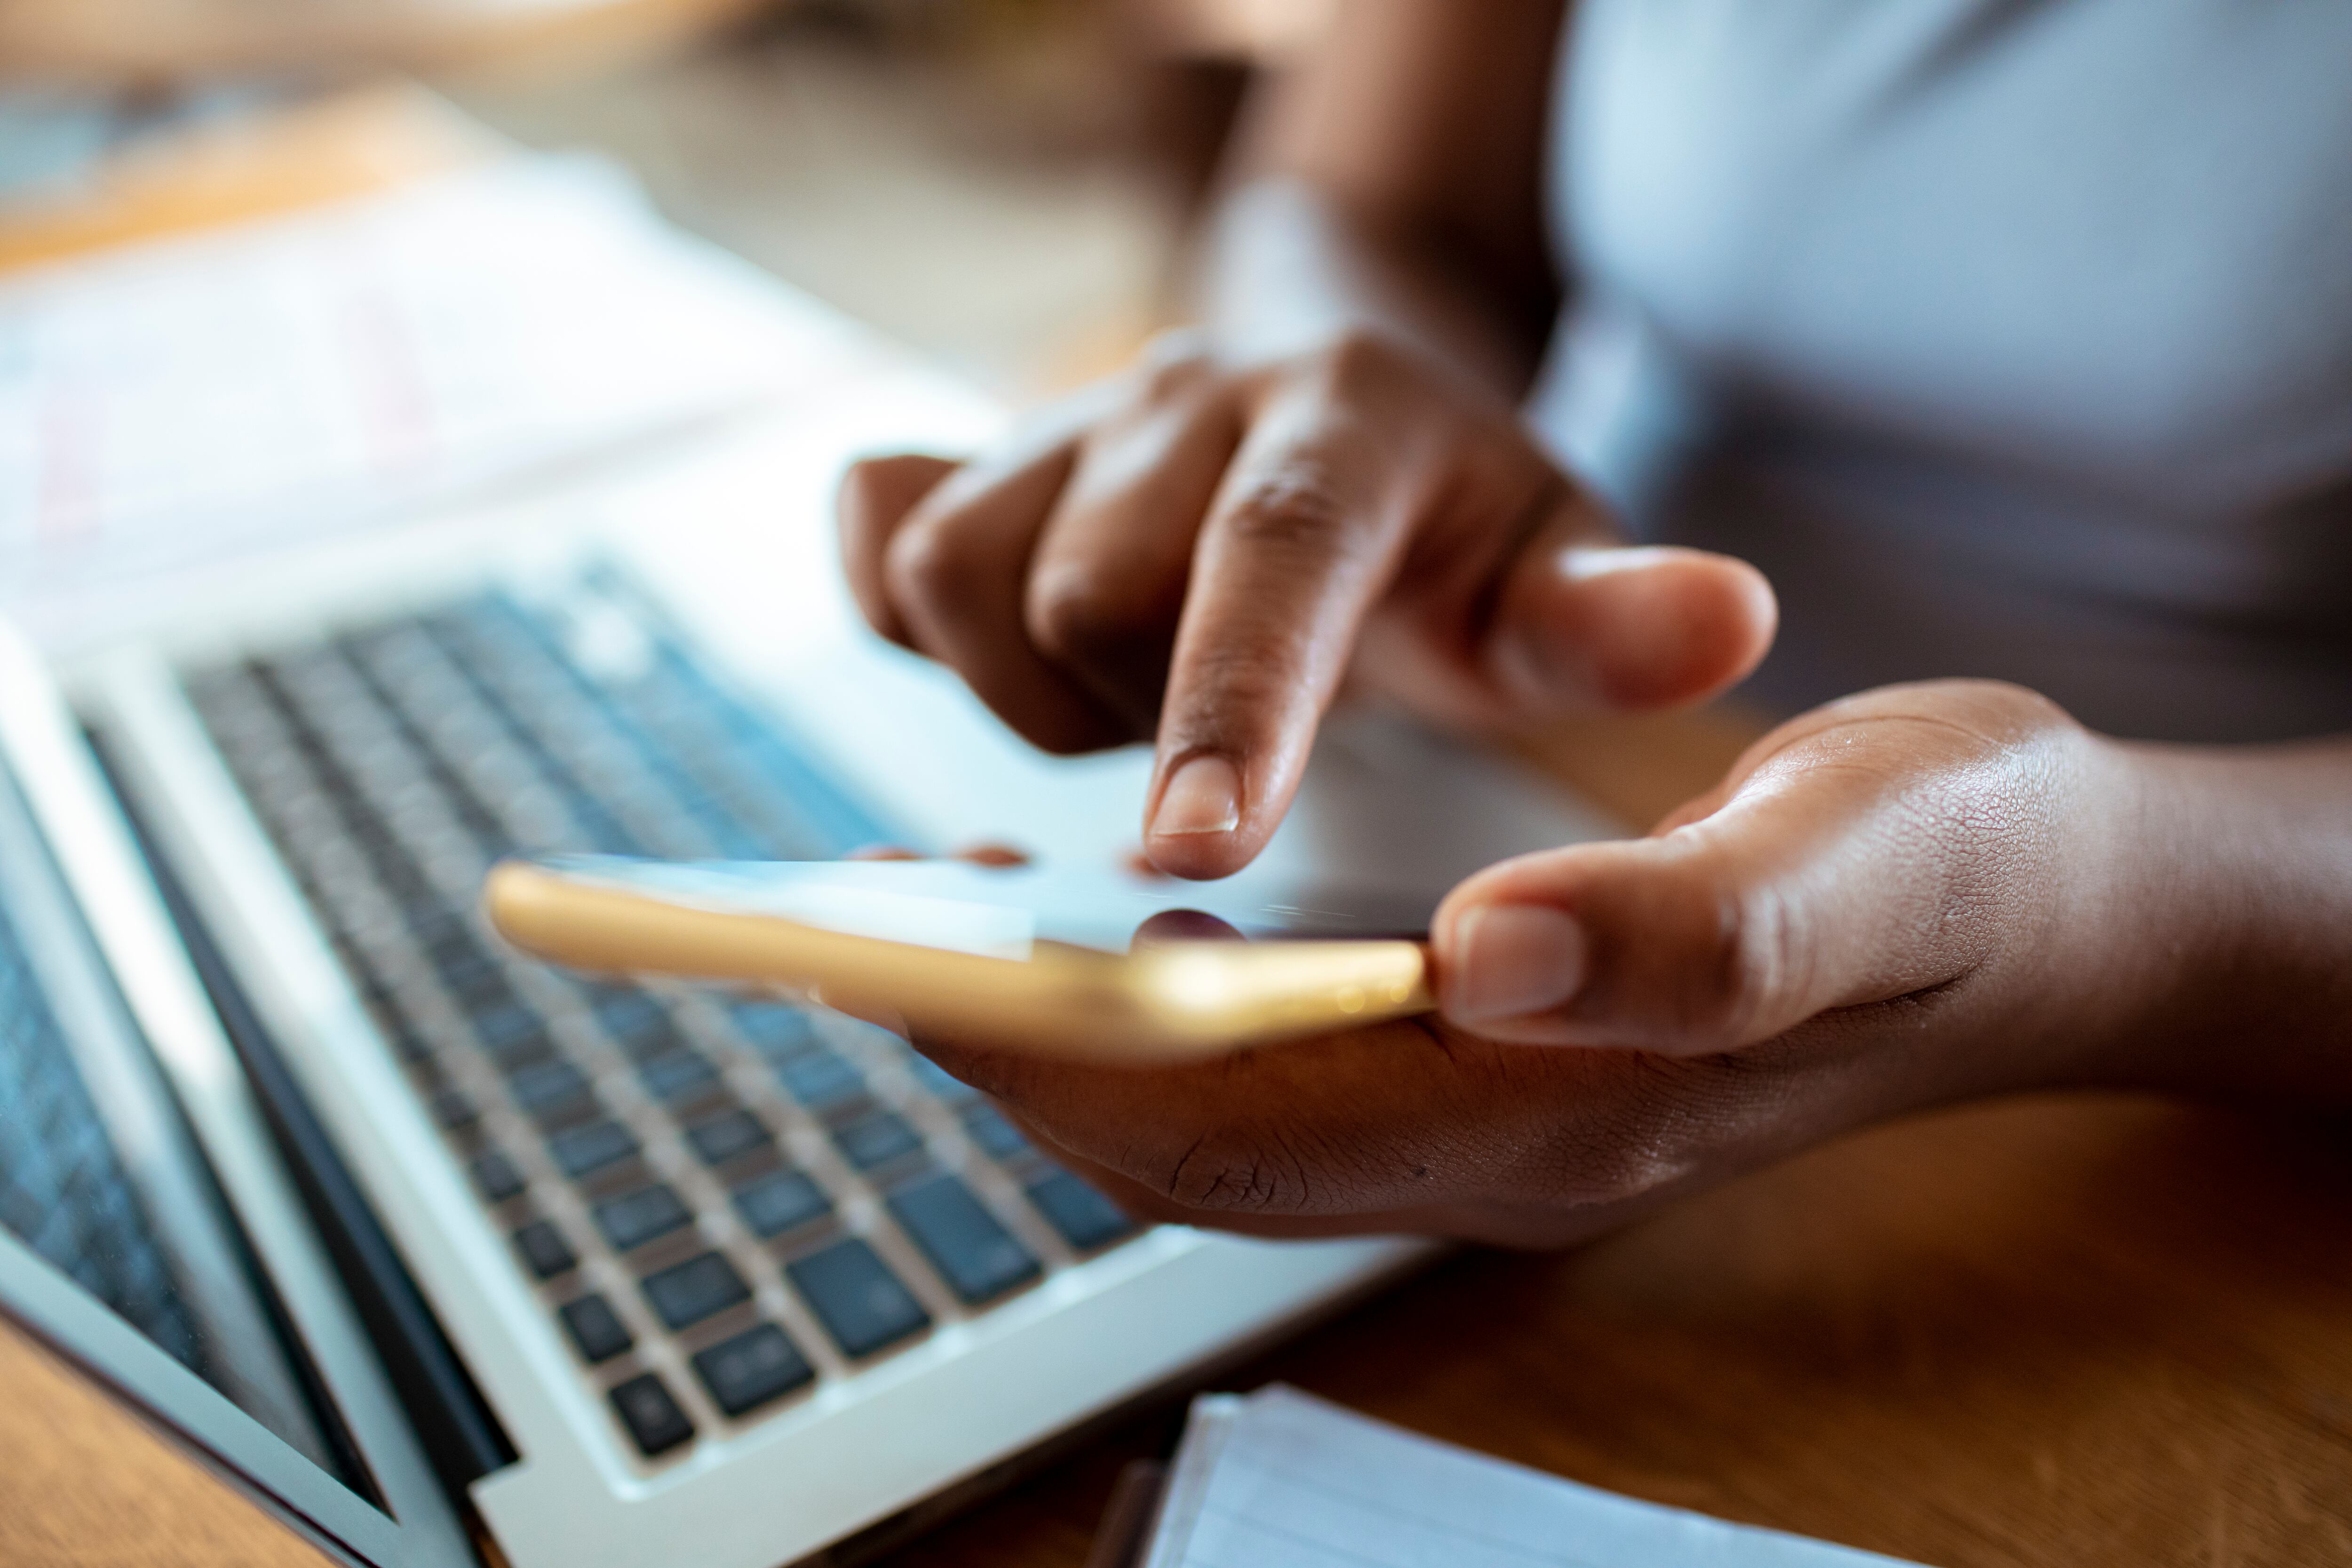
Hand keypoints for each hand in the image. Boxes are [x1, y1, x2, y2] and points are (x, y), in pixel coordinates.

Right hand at [838, 330, 1774, 878]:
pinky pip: (880, 541)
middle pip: (1083, 587)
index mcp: (1350, 417)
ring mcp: (1064, 421)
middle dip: (1140, 719)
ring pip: (959, 580)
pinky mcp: (968, 457)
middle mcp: (1190, 395)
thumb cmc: (1455, 545)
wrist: (1341, 425)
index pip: (1273, 551)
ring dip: (1038, 695)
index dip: (1225, 700)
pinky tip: (1026, 667)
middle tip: (1229, 762)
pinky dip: (911, 626)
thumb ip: (1614, 623)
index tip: (1193, 852)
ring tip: (1145, 715)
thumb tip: (1726, 624)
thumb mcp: (1552, 580)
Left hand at [913, 681, 2176, 1245]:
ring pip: (1220, 1116)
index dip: (1070, 1062)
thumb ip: (1694, 925)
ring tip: (943, 930)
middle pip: (1199, 1145)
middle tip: (868, 945)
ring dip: (1071, 1038)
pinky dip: (1161, 1014)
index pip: (1255, 1126)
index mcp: (1569, 1106)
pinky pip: (1274, 1069)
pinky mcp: (1495, 1054)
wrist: (2040, 904)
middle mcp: (1502, 1135)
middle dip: (1019, 1061)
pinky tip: (1107, 929)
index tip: (918, 971)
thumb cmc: (1956, 866)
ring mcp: (1493, 1107)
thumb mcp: (1865, 858)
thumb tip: (1495, 948)